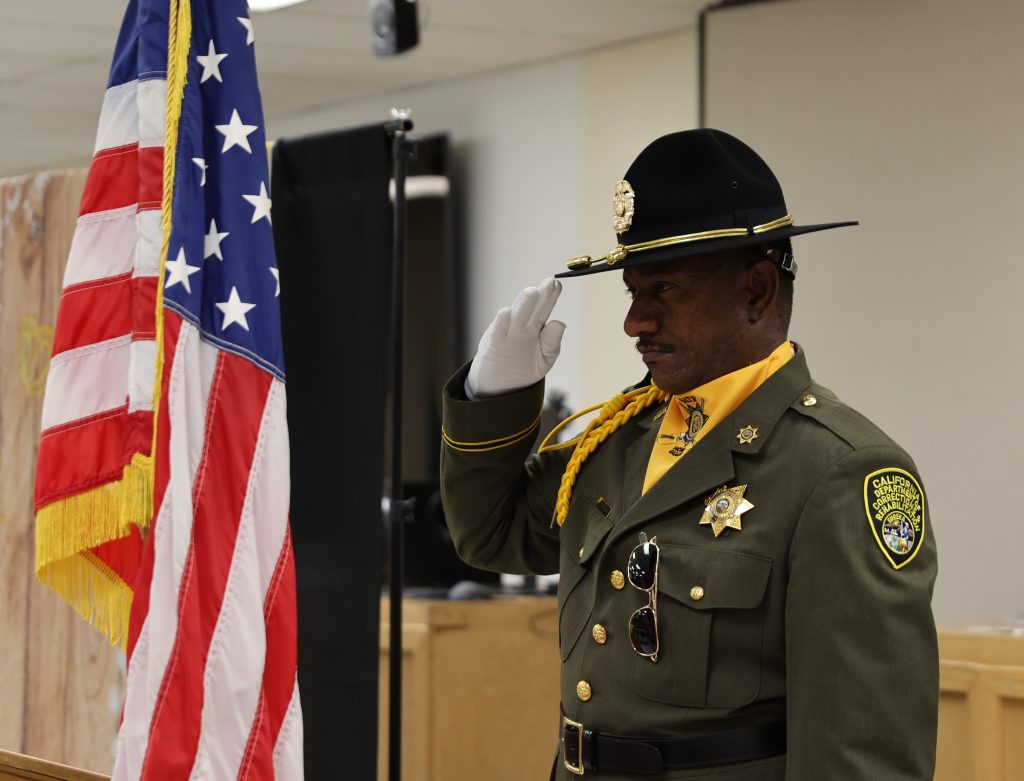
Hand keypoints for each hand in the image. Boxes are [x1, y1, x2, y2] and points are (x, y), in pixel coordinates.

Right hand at [465, 278, 565, 398]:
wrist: (499, 387)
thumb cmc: (523, 370)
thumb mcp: (544, 360)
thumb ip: (552, 343)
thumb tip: (561, 324)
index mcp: (534, 328)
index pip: (544, 309)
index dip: (551, 297)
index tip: (558, 285)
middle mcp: (520, 327)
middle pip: (532, 308)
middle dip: (541, 295)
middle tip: (549, 282)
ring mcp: (506, 334)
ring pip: (516, 316)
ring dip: (523, 304)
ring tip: (532, 292)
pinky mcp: (493, 344)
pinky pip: (497, 331)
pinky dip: (501, 322)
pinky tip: (506, 312)